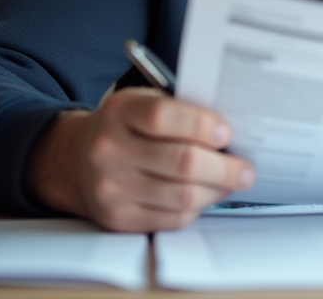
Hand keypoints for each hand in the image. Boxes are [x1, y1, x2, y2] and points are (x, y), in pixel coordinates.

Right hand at [25, 87, 254, 231]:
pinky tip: (205, 196)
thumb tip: (231, 133)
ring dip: (217, 191)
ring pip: (182, 196)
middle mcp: (109, 150)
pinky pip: (172, 219)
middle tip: (245, 169)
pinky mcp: (119, 219)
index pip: (163, 116)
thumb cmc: (125, 129)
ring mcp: (111, 188)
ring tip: (232, 182)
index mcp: (119, 112)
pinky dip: (197, 209)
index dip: (202, 125)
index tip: (228, 133)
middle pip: (181, 162)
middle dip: (224, 168)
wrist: (77, 161)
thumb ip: (180, 111)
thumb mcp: (142, 104)